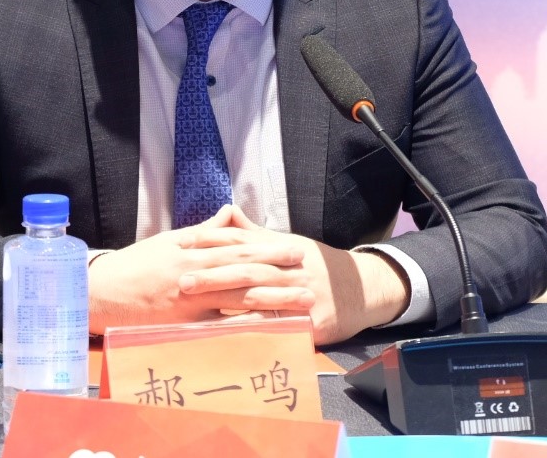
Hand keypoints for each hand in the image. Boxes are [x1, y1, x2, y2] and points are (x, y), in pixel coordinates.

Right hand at [86, 205, 314, 333]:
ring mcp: (190, 302)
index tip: (294, 249)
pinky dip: (245, 326)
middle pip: (244, 271)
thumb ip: (203, 231)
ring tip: (301, 300)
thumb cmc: (134, 266)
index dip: (268, 248)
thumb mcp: (168, 240)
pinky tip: (269, 326)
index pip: (237, 247)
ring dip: (274, 299)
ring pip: (239, 298)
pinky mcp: (183, 325)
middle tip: (307, 271)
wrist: (100, 293)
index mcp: (191, 251)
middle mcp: (194, 274)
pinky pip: (220, 327)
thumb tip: (228, 213)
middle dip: (279, 271)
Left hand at [176, 212, 410, 344]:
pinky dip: (258, 330)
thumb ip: (254, 233)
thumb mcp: (288, 243)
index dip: (213, 243)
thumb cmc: (318, 266)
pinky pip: (281, 328)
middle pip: (248, 270)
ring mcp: (301, 297)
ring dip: (229, 303)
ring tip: (202, 308)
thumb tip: (227, 212)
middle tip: (183, 280)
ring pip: (262, 298)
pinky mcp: (311, 323)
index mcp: (281, 249)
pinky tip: (236, 335)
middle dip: (214, 275)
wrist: (363, 288)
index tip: (184, 244)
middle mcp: (290, 270)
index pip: (243, 242)